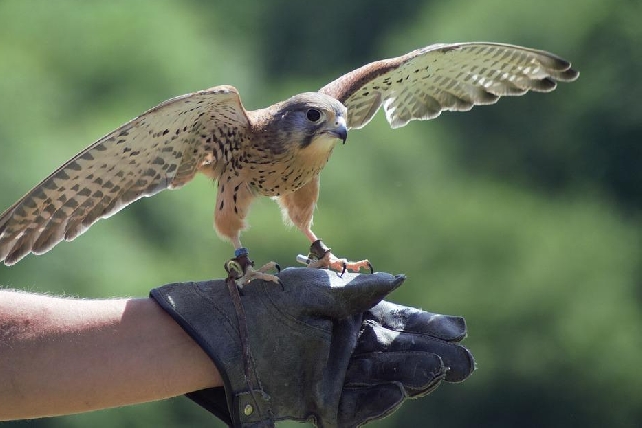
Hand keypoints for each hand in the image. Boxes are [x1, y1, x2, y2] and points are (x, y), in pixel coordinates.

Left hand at [151, 268, 473, 426]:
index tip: (456, 327)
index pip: (396, 322)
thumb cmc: (268, 300)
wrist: (226, 331)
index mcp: (346, 315)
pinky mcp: (319, 402)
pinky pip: (356, 409)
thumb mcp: (317, 289)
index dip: (426, 326)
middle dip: (431, 355)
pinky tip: (398, 388)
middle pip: (397, 353)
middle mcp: (345, 346)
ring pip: (383, 379)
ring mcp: (334, 375)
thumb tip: (398, 282)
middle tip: (465, 359)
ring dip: (412, 375)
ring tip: (441, 369)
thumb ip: (358, 291)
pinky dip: (378, 402)